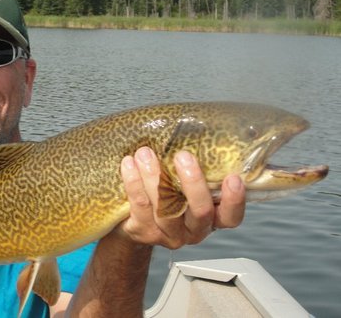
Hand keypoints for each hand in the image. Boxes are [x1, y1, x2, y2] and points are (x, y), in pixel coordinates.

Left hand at [118, 147, 245, 248]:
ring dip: (154, 178)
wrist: (130, 216)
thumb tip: (200, 127)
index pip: (231, 216)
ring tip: (145, 153)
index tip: (233, 177)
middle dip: (192, 182)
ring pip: (165, 209)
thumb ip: (197, 166)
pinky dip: (133, 183)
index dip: (234, 200)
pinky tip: (128, 164)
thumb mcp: (185, 180)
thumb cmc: (167, 188)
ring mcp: (169, 234)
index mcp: (212, 216)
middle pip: (200, 211)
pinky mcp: (143, 232)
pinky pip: (139, 208)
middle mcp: (194, 230)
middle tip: (183, 156)